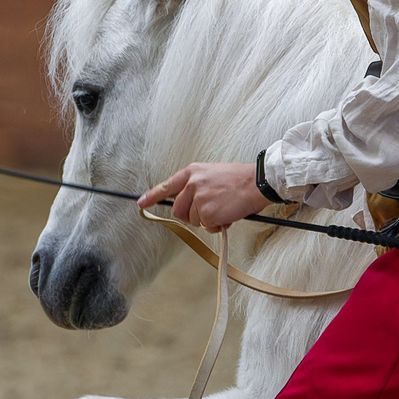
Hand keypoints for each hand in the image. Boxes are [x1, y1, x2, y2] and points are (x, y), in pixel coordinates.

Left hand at [140, 161, 265, 231]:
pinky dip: (217, 226)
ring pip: (194, 220)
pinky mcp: (206, 212)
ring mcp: (198, 199)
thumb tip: (190, 205)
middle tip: (208, 213)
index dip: (152, 196)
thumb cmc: (240, 180)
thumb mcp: (213, 175)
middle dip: (190, 216)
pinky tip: (228, 215)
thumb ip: (198, 187)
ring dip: (208, 220)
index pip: (167, 185)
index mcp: (192, 172)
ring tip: (224, 209)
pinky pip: (207, 226)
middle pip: (178, 209)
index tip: (141, 203)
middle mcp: (192, 184)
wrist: (257, 182)